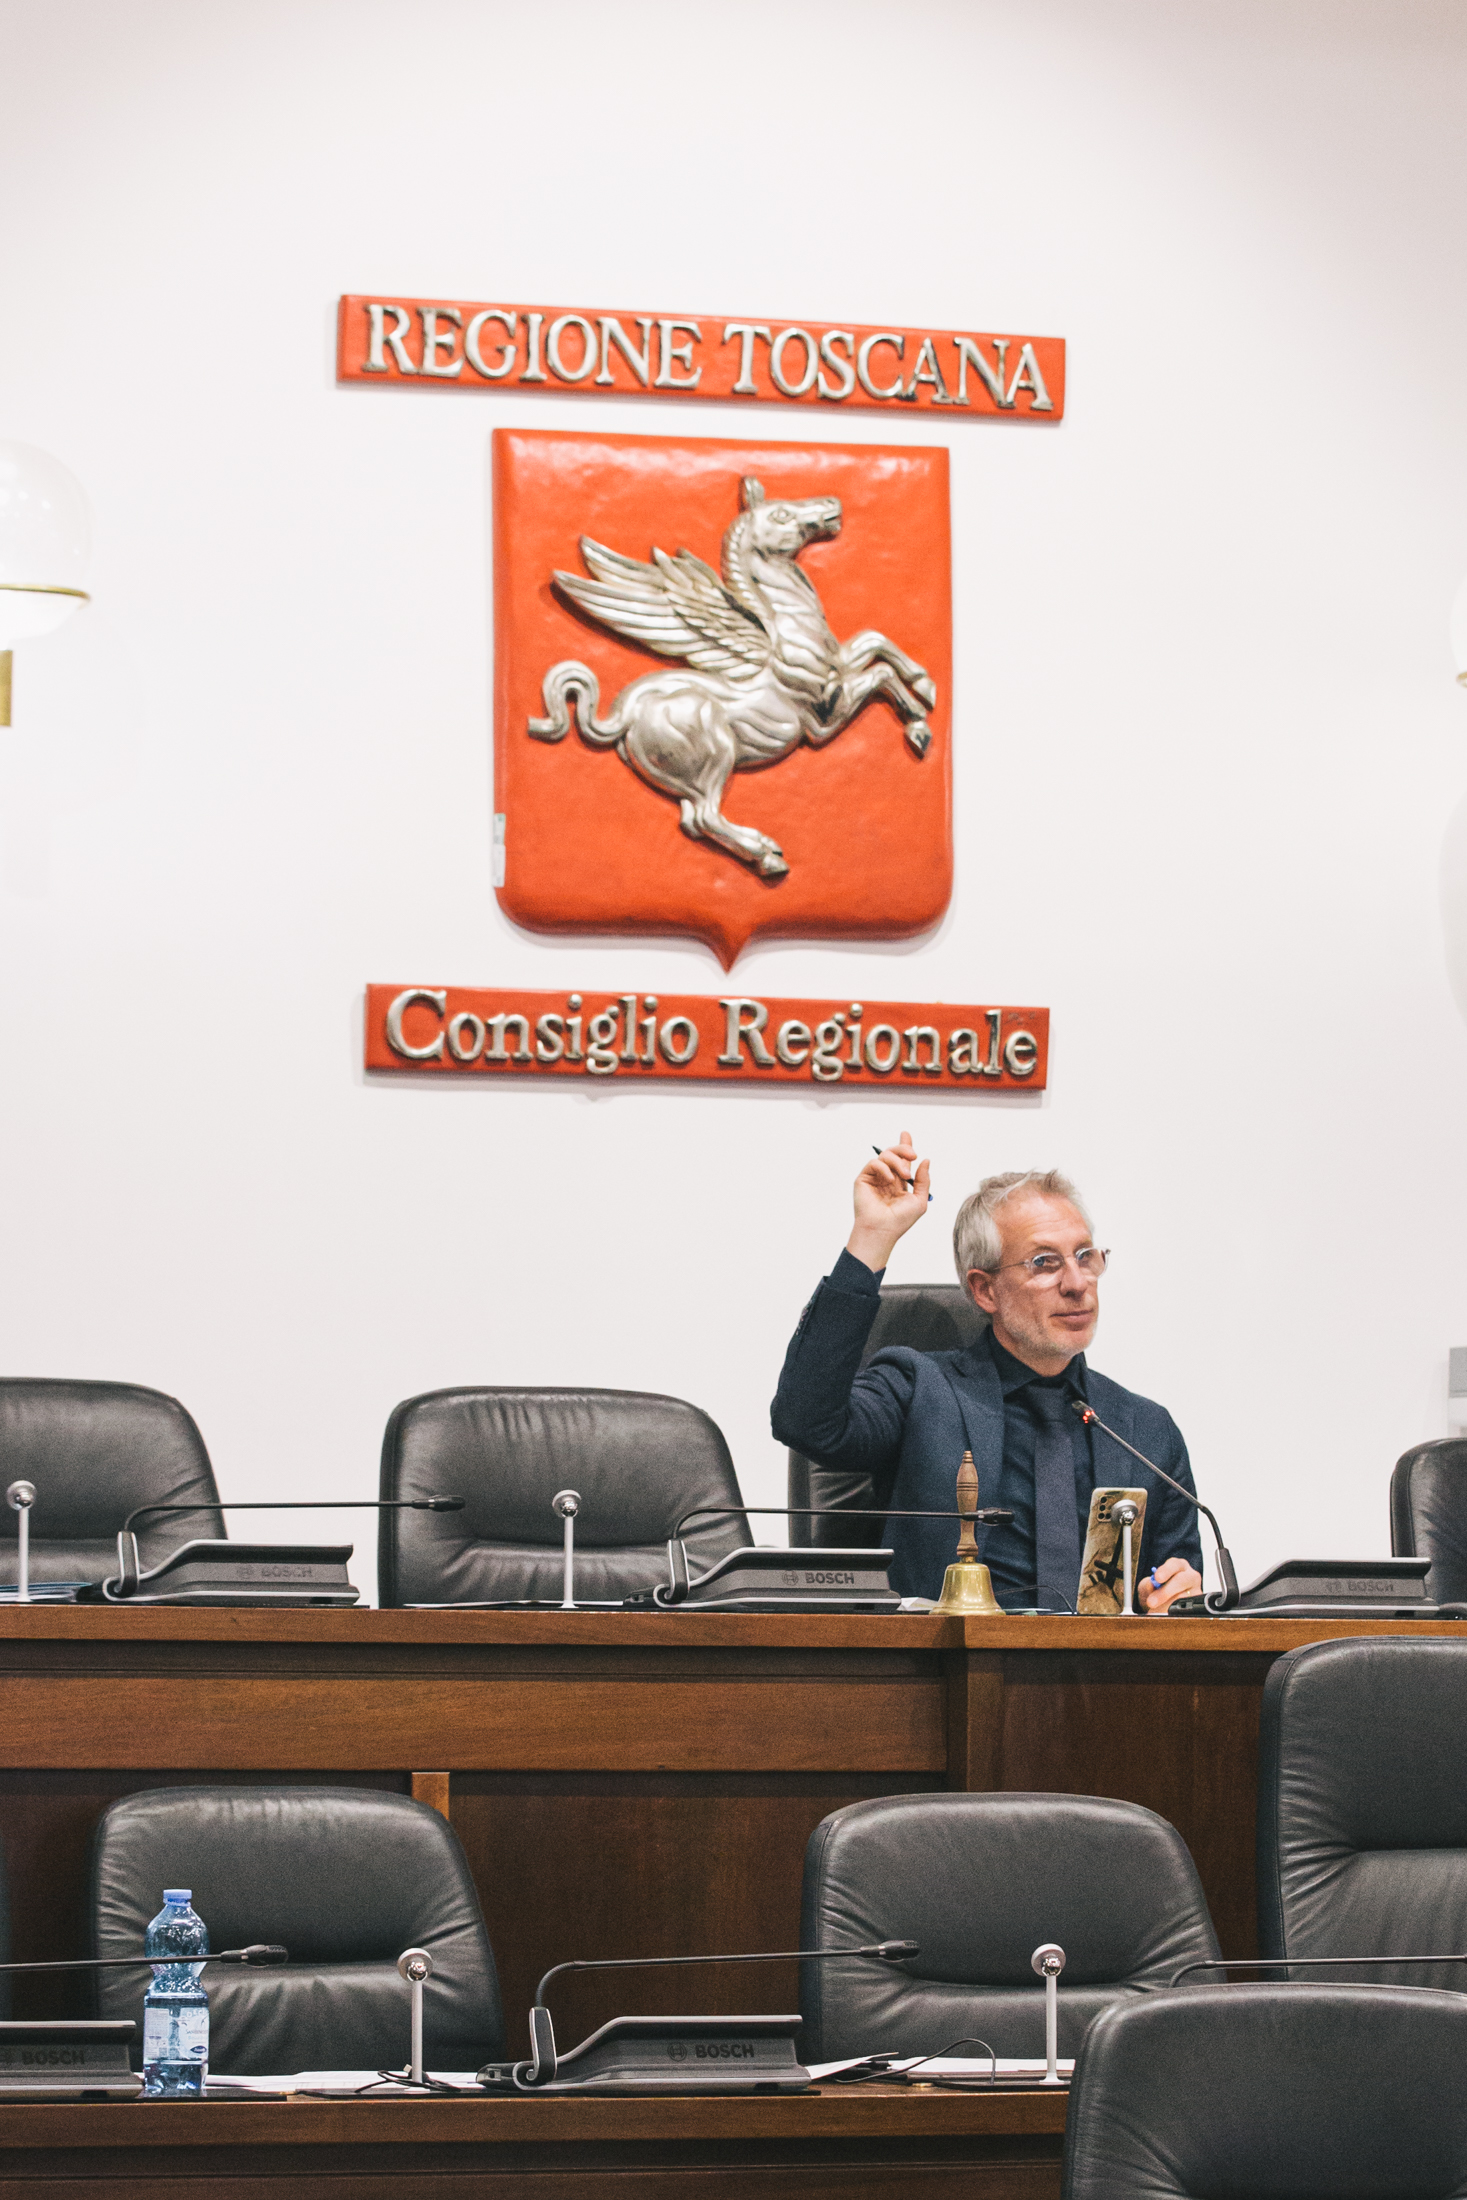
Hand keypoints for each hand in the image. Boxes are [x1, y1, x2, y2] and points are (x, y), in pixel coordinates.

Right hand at [847, 1131, 930, 1272]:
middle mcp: (886, 1178)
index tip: (906, 1134)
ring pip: (884, 1156)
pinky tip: (890, 1180)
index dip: (904, 1146)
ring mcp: (874, 1178)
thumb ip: (923, 1180)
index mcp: (899, 1183)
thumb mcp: (919, 1200)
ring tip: (904, 1175)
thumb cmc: (900, 1220)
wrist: (882, 1230)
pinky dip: (883, 1168)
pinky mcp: (863, 1179)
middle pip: (893, 1154)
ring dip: (897, 1161)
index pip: (902, 1160)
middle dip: (903, 1149)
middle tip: (912, 1154)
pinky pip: (873, 1163)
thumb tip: (925, 1160)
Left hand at [1137, 1557, 1202, 1613]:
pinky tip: (1164, 1615)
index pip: (1174, 1565)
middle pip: (1181, 1581)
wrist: (1161, 1603)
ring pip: (1183, 1598)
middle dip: (1165, 1592)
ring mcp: (1196, 1590)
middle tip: (1151, 1602)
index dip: (1166, 1571)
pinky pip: (1185, 1610)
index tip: (1157, 1578)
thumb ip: (1149, 1584)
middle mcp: (1191, 1576)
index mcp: (1179, 1566)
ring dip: (1166, 1606)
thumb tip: (1151, 1585)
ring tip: (1154, 1612)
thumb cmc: (1155, 1589)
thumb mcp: (1148, 1585)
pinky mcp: (1198, 1605)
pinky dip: (1172, 1614)